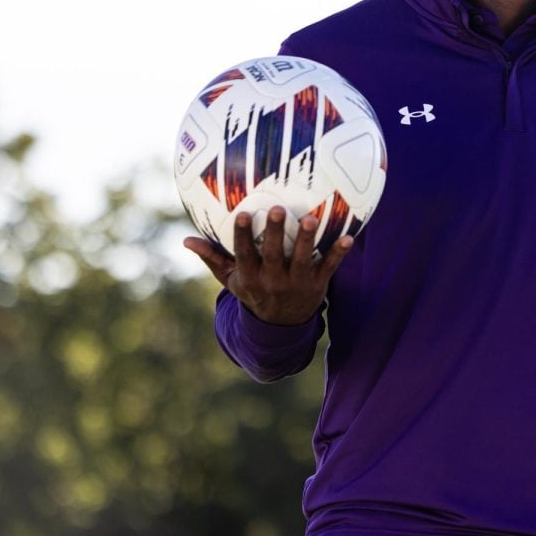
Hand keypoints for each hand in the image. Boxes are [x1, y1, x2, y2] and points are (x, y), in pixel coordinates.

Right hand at [183, 206, 352, 324]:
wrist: (280, 325)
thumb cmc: (254, 291)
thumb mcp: (231, 279)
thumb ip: (212, 258)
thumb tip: (186, 240)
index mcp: (250, 278)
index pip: (244, 254)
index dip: (243, 235)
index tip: (245, 214)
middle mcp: (272, 281)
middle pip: (274, 255)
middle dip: (276, 233)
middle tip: (279, 209)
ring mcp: (297, 284)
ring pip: (302, 261)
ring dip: (308, 241)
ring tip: (311, 219)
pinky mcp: (318, 285)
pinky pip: (330, 268)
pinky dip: (339, 254)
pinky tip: (348, 237)